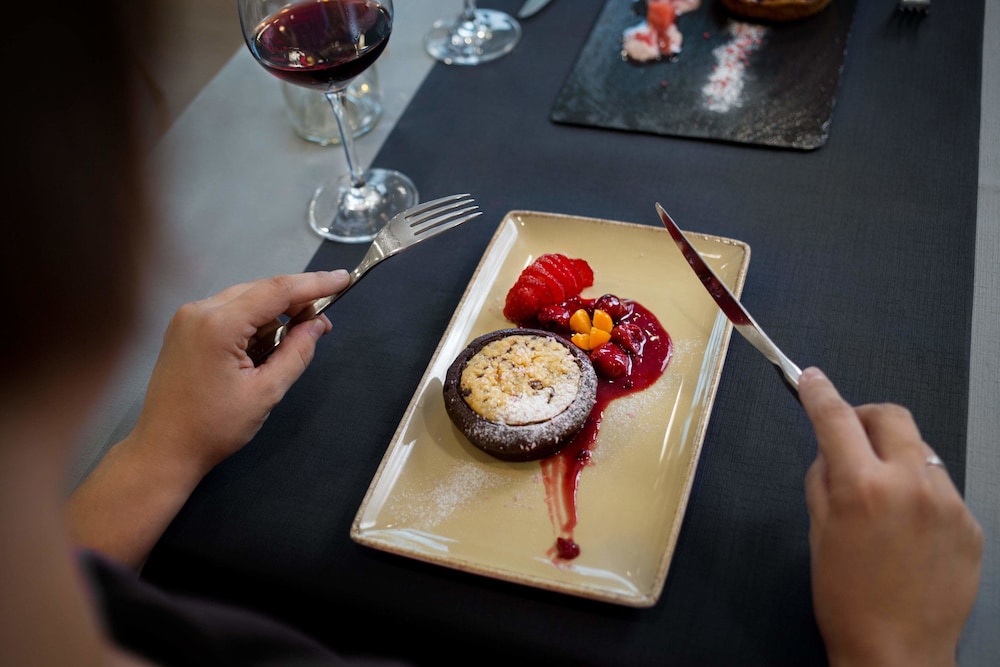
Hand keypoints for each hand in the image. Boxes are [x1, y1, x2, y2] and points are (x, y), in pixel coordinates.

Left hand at [67, 271, 349, 568]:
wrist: (163, 450)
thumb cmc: (214, 428)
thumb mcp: (266, 393)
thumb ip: (296, 353)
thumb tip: (317, 325)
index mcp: (219, 324)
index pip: (277, 291)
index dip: (315, 284)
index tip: (344, 279)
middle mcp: (200, 310)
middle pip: (261, 290)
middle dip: (295, 301)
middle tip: (323, 324)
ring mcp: (188, 317)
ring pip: (245, 300)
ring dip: (273, 315)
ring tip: (293, 342)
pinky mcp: (184, 329)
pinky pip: (229, 312)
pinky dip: (253, 323)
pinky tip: (265, 345)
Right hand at [800, 367, 982, 666]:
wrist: (898, 652)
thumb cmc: (844, 597)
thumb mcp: (818, 532)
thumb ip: (823, 478)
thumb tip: (829, 448)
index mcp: (862, 487)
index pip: (836, 417)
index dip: (819, 392)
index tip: (811, 378)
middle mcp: (911, 485)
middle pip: (892, 415)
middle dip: (867, 417)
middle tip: (851, 437)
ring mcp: (948, 503)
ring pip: (920, 451)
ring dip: (896, 457)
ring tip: (883, 499)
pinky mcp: (971, 524)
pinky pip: (941, 488)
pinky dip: (920, 493)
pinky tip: (909, 529)